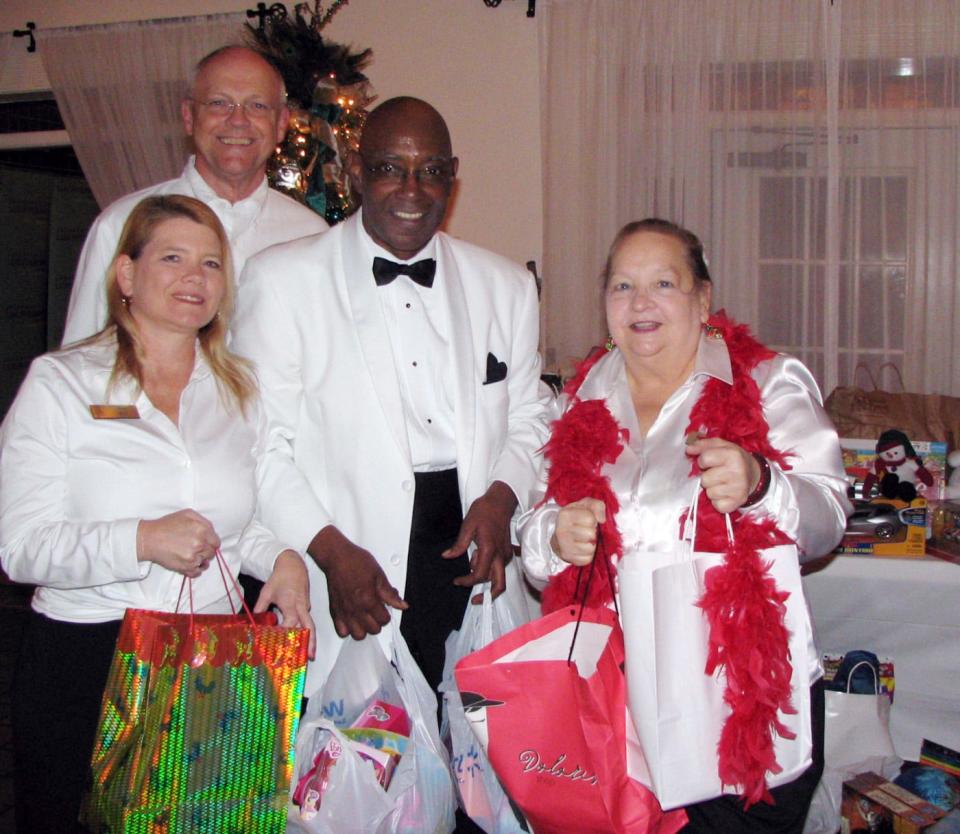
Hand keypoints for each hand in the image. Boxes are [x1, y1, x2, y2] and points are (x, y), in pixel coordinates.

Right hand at [137, 509, 219, 577]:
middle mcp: (199, 544)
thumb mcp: (187, 514)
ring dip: (199, 560)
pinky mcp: (185, 567)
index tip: (206, 544)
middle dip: (205, 551)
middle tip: (196, 549)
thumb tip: (212, 532)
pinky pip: (196, 572)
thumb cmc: (167, 525)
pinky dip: (194, 570)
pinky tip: (189, 564)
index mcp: (202, 530)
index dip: (211, 543)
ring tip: (189, 555)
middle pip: (211, 553)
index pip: (216, 542)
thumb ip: (204, 521)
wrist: (149, 539)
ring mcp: (193, 557)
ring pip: (204, 562)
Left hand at [255, 550, 315, 657]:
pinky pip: (307, 620)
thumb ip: (260, 607)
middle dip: (311, 642)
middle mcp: (301, 606)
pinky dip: (306, 631)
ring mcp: (306, 606)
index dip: (286, 633)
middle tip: (310, 656)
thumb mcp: (266, 592)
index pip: (291, 622)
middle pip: (309, 626)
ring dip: (310, 639)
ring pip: (310, 624)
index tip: (279, 642)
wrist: (293, 565)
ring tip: (309, 653)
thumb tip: (254, 621)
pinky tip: (302, 639)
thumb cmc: (279, 578)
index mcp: (291, 602)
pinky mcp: (307, 605)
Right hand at [308, 526, 406, 639]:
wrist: (337, 557)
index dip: (387, 614)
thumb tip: (402, 605)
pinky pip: (342, 631)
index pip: (384, 620)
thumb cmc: (356, 562)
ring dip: (364, 629)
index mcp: (368, 600)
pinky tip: (352, 620)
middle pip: (373, 630)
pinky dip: (348, 629)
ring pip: (358, 635)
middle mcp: (356, 609)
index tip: (384, 607)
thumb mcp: (379, 575)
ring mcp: (344, 612)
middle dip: (378, 622)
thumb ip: (390, 594)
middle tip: (376, 612)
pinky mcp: (335, 612)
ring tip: (365, 618)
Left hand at [443, 481, 516, 600]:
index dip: (467, 582)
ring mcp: (506, 555)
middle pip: (499, 585)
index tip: (457, 580)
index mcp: (490, 549)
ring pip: (498, 577)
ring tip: (472, 564)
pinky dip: (489, 569)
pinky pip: (499, 568)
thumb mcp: (467, 526)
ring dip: (486, 578)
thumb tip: (447, 556)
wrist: (500, 502)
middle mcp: (501, 555)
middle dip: (487, 596)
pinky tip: (478, 556)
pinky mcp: (508, 552)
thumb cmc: (484, 511)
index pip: (480, 576)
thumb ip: (458, 545)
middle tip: (475, 600)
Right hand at [553, 498, 605, 565]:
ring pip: (590, 548)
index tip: (588, 521)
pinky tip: (582, 548)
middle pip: (590, 535)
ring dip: (592, 544)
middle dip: (592, 533)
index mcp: (565, 515)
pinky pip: (587, 559)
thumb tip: (602, 519)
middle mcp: (561, 530)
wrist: (560, 535)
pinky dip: (588, 555)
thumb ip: (597, 506)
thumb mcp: (586, 506)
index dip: (593, 520)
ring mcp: (563, 545)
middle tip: (587, 531)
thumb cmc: (576, 518)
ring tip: (585, 540)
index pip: (590, 519)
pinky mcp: (567, 557)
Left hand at [685, 436, 760, 513]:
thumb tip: (688, 449)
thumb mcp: (720, 446)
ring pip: (709, 493)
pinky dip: (718, 501)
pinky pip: (716, 505)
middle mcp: (737, 471)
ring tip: (722, 483)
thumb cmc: (732, 459)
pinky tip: (725, 493)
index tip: (709, 462)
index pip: (704, 459)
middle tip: (717, 474)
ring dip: (712, 489)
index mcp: (732, 455)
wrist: (753, 475)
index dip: (703, 461)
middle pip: (705, 479)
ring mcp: (739, 488)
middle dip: (707, 477)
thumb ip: (702, 445)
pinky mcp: (737, 502)